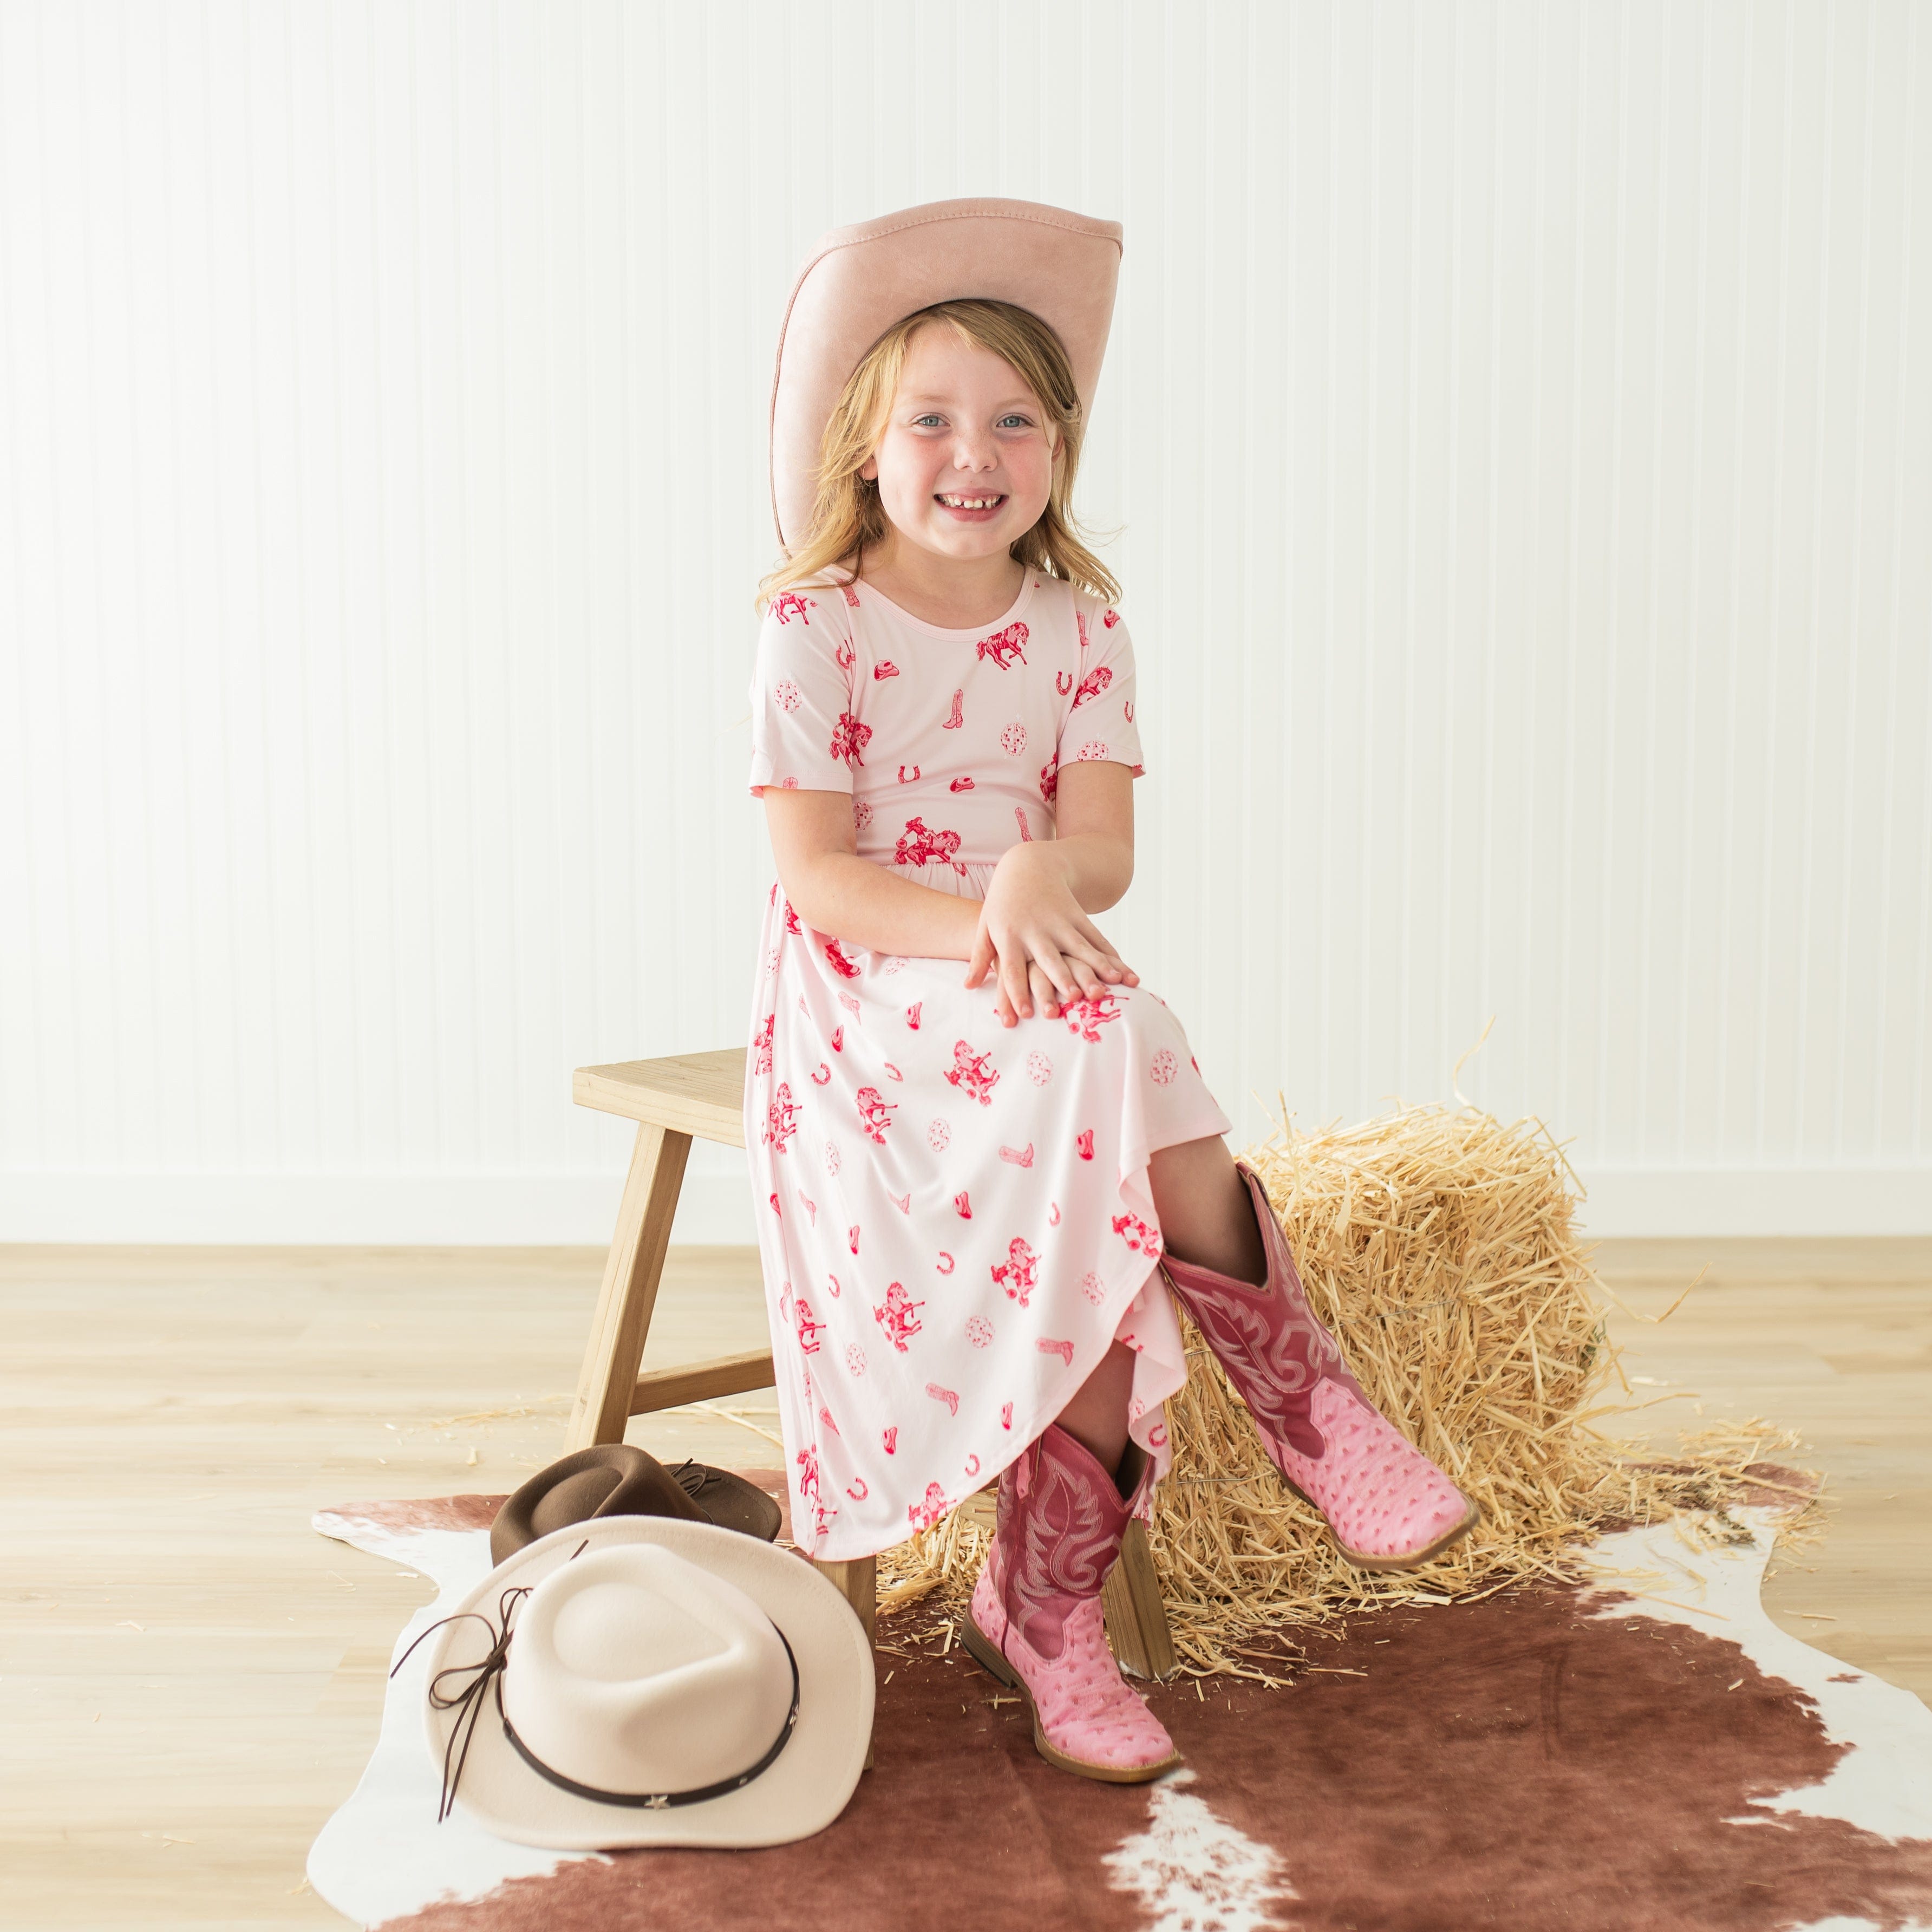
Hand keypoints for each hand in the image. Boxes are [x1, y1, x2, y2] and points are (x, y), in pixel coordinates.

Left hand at [963, 845, 1139, 1027]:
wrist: (1029, 864)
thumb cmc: (1004, 903)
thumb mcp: (986, 925)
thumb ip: (980, 956)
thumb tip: (968, 987)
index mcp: (1009, 935)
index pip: (1012, 968)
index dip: (1017, 991)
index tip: (1023, 1015)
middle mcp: (1036, 930)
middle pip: (1049, 958)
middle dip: (1062, 979)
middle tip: (1072, 999)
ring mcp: (1060, 922)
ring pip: (1080, 948)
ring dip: (1096, 968)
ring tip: (1110, 986)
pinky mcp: (1078, 916)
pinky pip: (1097, 938)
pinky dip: (1111, 957)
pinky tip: (1124, 973)